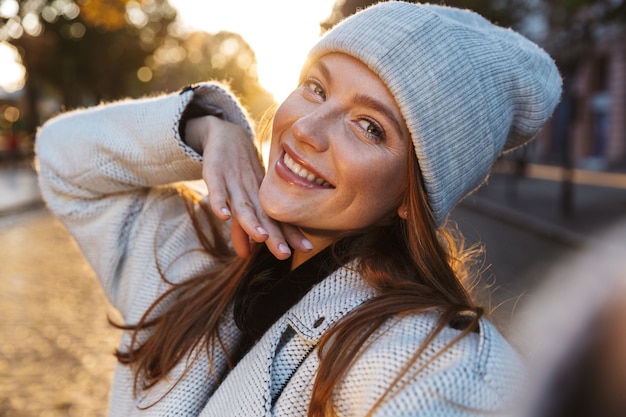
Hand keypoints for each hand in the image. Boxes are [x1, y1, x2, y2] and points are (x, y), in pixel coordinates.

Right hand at [185, 116, 311, 259]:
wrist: (226, 135)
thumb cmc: (239, 173)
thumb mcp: (242, 201)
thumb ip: (242, 229)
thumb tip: (245, 256)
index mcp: (262, 199)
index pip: (279, 220)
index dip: (292, 234)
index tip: (307, 249)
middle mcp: (252, 193)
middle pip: (264, 217)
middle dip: (275, 236)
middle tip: (285, 253)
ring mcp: (233, 183)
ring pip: (243, 205)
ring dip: (251, 222)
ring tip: (261, 237)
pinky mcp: (215, 173)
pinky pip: (216, 189)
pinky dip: (219, 201)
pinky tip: (222, 215)